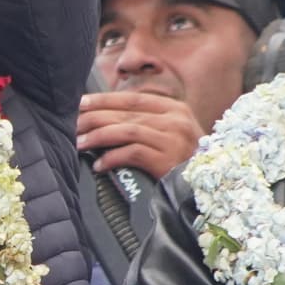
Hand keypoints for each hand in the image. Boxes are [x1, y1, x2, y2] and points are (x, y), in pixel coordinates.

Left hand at [76, 87, 202, 181]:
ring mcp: (173, 139)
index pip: (133, 98)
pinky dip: (112, 158)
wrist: (210, 186)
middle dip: (95, 118)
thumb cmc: (185, 161)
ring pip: (127, 130)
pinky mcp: (168, 160)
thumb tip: (106, 119)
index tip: (81, 103)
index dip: (104, 100)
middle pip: (126, 113)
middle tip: (73, 125)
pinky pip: (132, 153)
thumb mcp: (173, 134)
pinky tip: (99, 165)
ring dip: (98, 136)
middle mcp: (175, 120)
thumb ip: (148, 123)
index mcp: (175, 109)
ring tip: (79, 143)